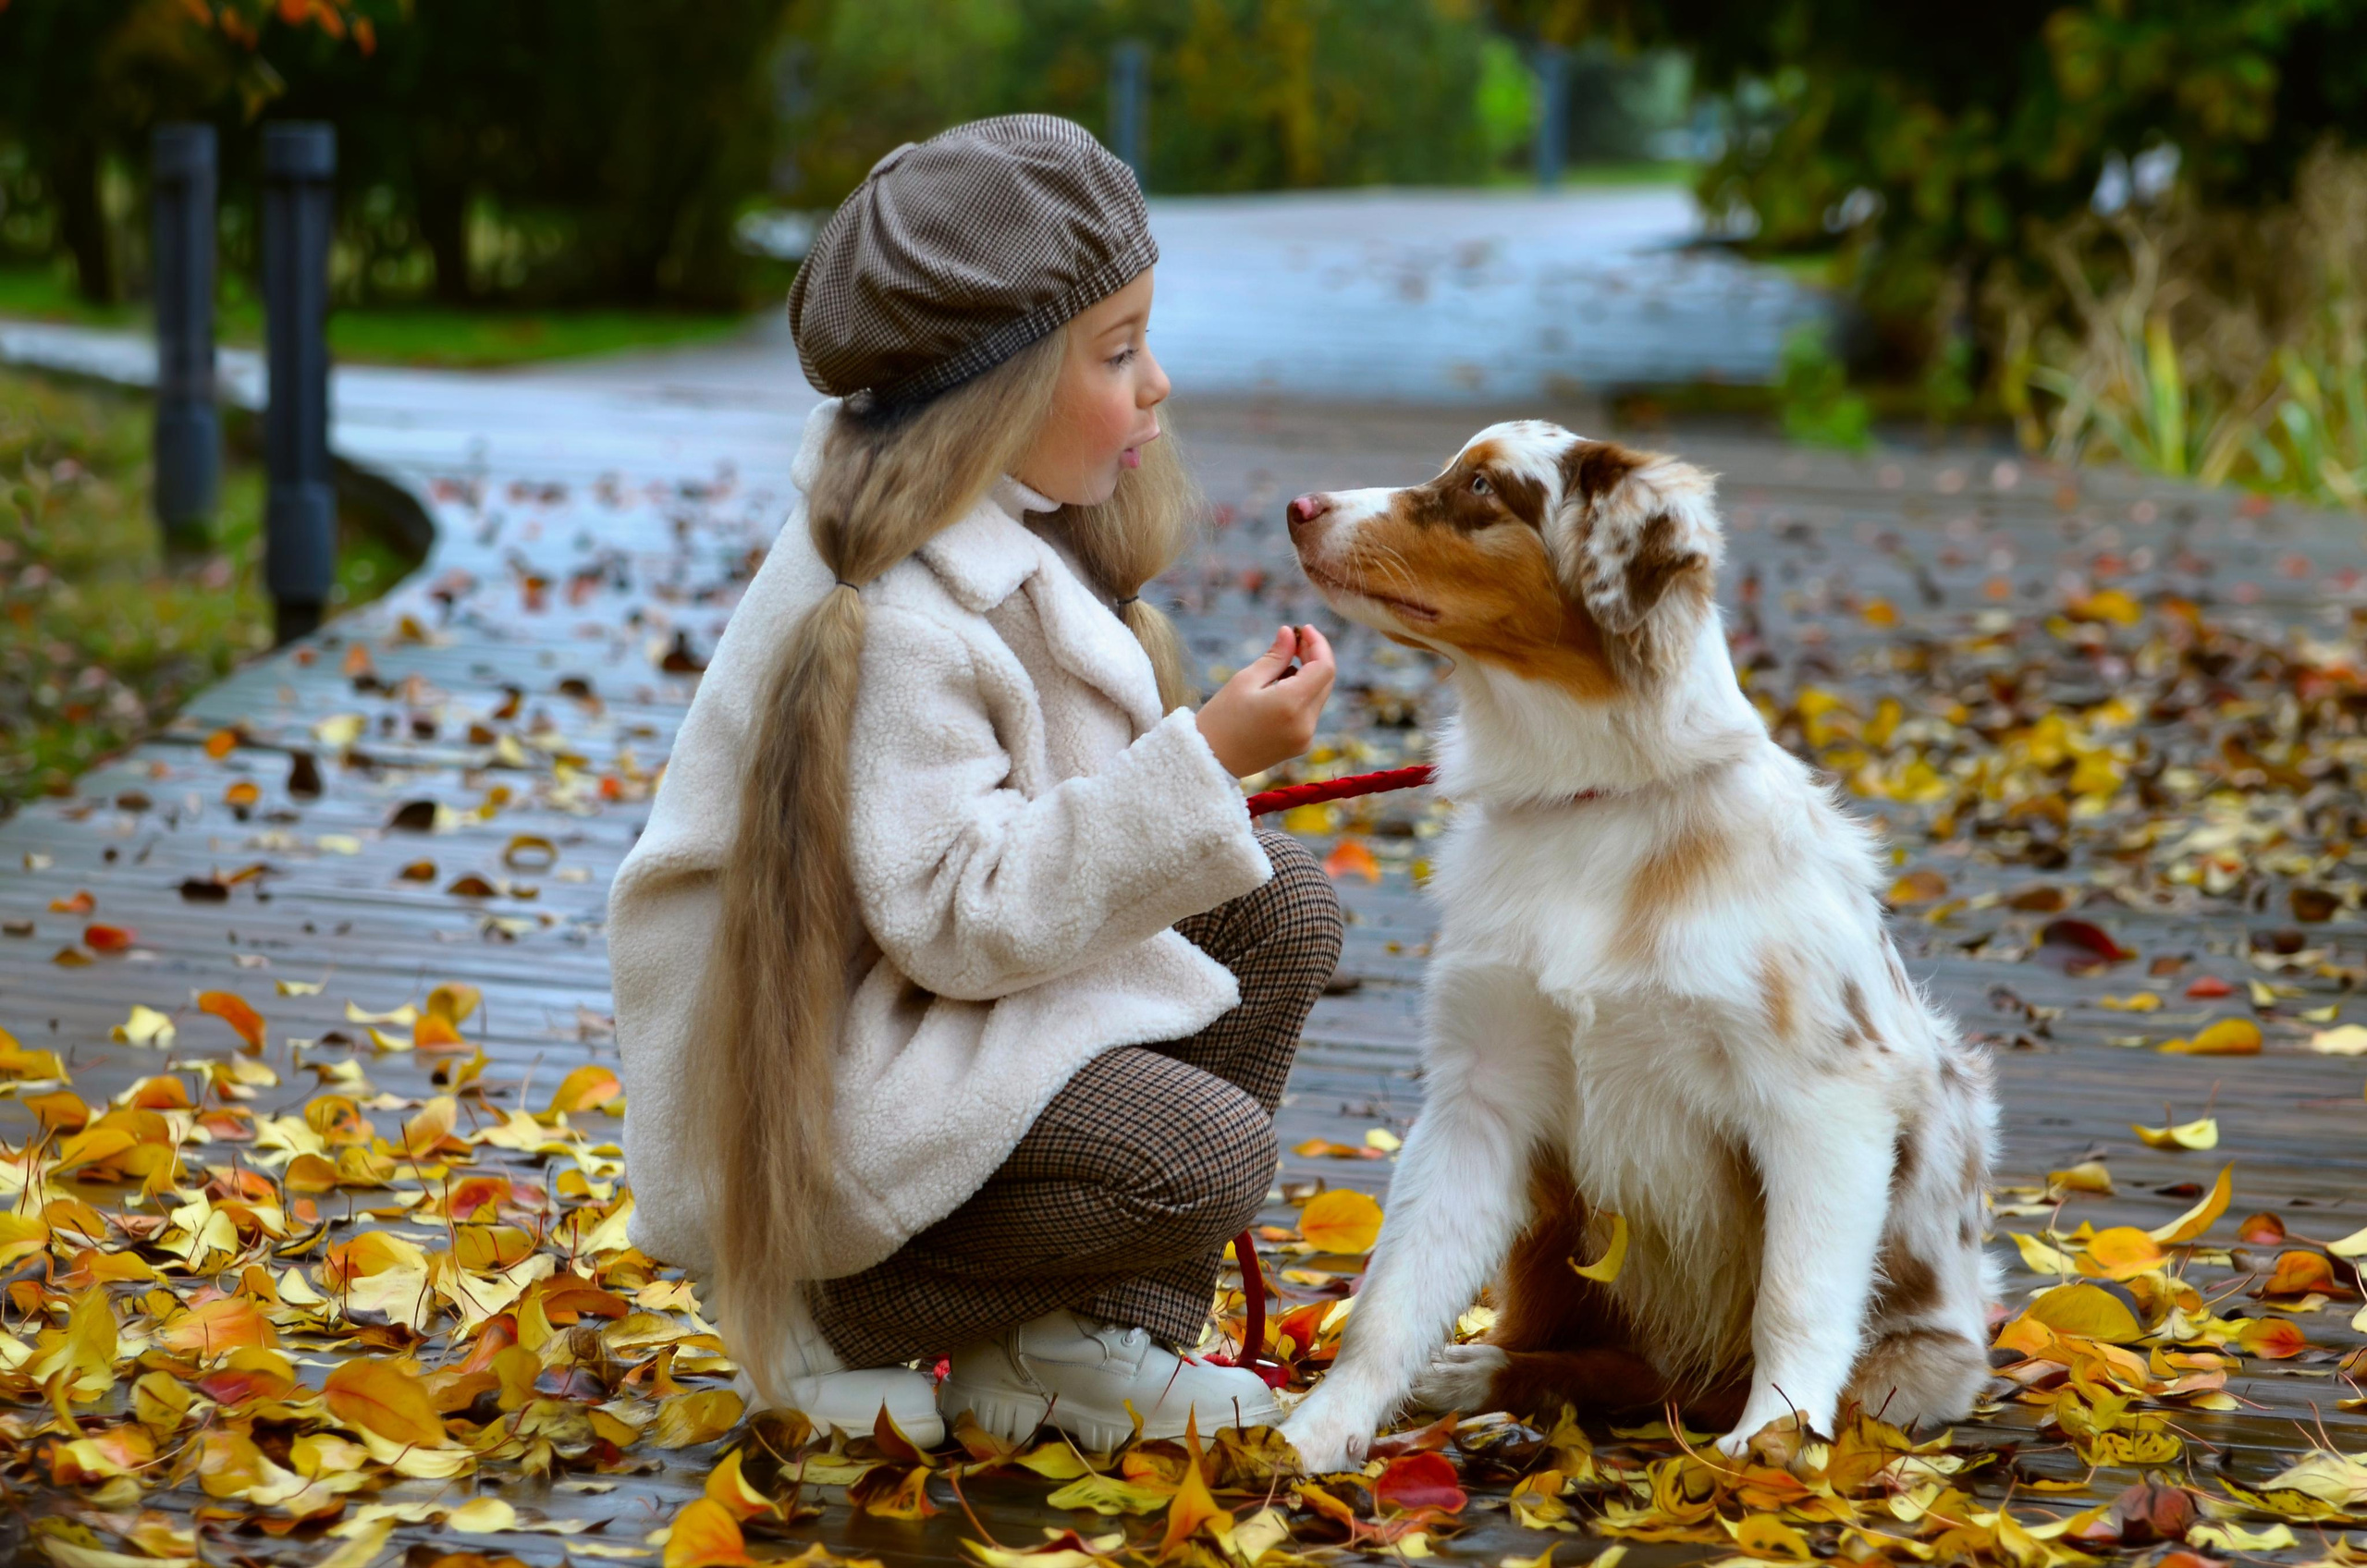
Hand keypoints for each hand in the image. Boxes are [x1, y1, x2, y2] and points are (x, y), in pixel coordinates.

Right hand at [1195, 624, 1335, 777]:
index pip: (1324, 667)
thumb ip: (1275, 656)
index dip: (1318, 644)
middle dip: (1314, 656)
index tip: (1303, 629)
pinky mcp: (1301, 745)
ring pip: (1319, 695)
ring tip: (1279, 666)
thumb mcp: (1245, 680)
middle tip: (1293, 640)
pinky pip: (1311, 712)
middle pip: (1326, 681)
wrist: (1209, 762)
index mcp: (1291, 705)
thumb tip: (1290, 633)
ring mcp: (1306, 737)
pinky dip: (1302, 694)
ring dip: (1308, 675)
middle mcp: (1305, 724)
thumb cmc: (1221, 718)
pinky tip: (1279, 689)